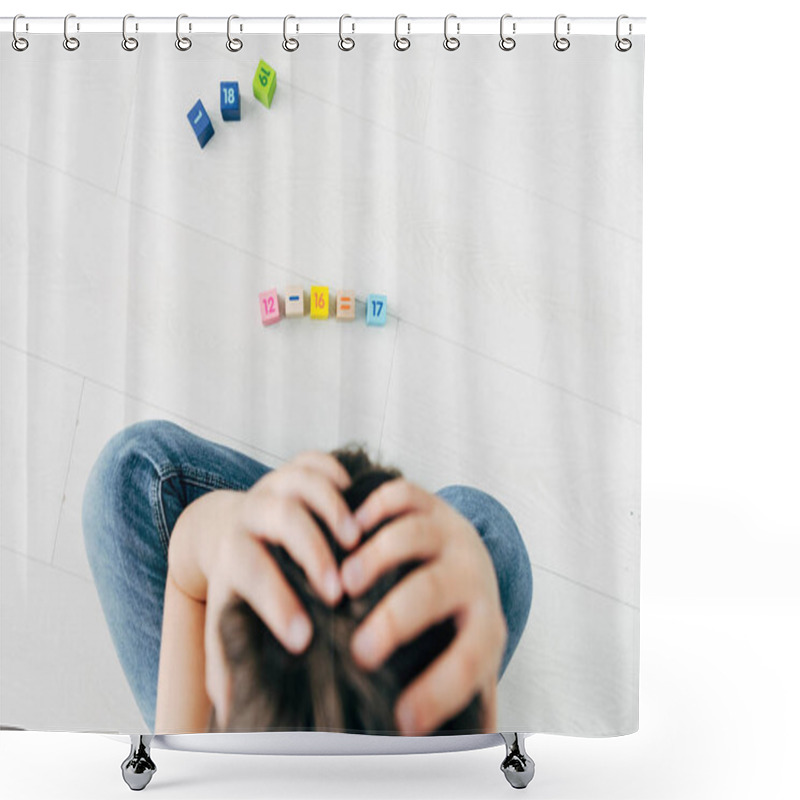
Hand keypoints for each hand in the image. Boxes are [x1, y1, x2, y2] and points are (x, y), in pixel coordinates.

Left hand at [172, 451, 361, 728]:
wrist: (229, 530)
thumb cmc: (238, 584)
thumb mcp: (229, 619)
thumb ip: (230, 662)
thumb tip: (234, 713)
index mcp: (234, 551)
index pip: (250, 570)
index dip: (275, 602)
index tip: (303, 638)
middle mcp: (253, 511)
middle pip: (278, 515)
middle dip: (310, 550)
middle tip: (337, 589)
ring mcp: (277, 483)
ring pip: (301, 480)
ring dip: (332, 508)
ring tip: (358, 540)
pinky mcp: (298, 468)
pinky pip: (317, 459)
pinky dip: (337, 474)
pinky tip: (361, 502)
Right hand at [339, 479, 506, 733]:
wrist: (470, 557)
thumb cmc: (457, 622)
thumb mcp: (466, 660)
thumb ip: (463, 703)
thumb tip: (465, 760)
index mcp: (483, 622)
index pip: (467, 660)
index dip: (437, 691)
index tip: (402, 721)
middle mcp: (469, 573)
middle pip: (434, 590)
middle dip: (395, 620)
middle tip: (359, 651)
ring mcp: (447, 531)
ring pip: (413, 535)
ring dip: (375, 559)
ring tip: (341, 584)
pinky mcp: (426, 503)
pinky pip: (401, 496)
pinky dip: (374, 508)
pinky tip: (346, 531)